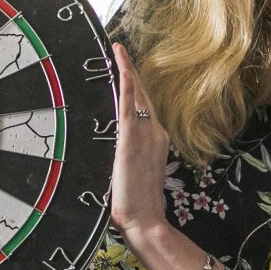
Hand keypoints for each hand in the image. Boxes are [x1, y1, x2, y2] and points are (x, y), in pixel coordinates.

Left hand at [110, 43, 170, 236]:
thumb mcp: (134, 175)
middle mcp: (154, 133)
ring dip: (127, 70)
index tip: (126, 68)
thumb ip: (128, 159)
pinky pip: (129, 104)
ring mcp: (145, 133)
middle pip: (142, 95)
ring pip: (136, 94)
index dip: (135, 86)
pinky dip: (126, 83)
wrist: (145, 220)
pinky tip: (122, 67)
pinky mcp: (131, 138)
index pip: (144, 107)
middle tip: (120, 49)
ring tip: (118, 49)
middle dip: (131, 71)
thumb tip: (115, 154)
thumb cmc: (138, 204)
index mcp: (155, 141)